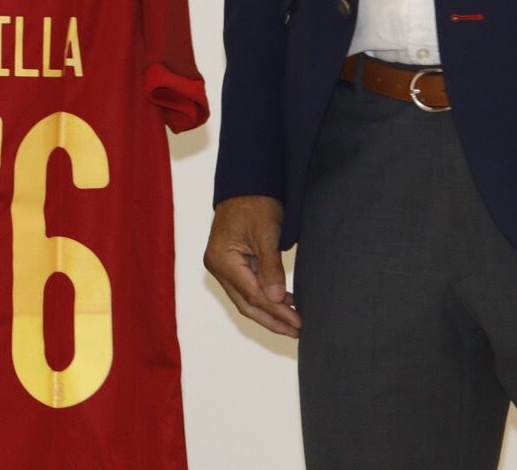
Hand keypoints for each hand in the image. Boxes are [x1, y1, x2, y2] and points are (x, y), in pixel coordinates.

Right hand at [204, 195, 300, 337]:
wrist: (244, 184)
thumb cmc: (255, 203)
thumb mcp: (267, 233)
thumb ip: (271, 268)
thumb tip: (277, 299)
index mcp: (222, 260)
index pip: (253, 295)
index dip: (277, 311)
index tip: (299, 322)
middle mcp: (216, 266)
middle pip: (245, 303)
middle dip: (272, 319)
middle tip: (297, 331)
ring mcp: (220, 265)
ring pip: (245, 299)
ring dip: (269, 311)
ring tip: (293, 322)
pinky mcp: (228, 263)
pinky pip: (246, 288)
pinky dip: (263, 298)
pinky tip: (283, 302)